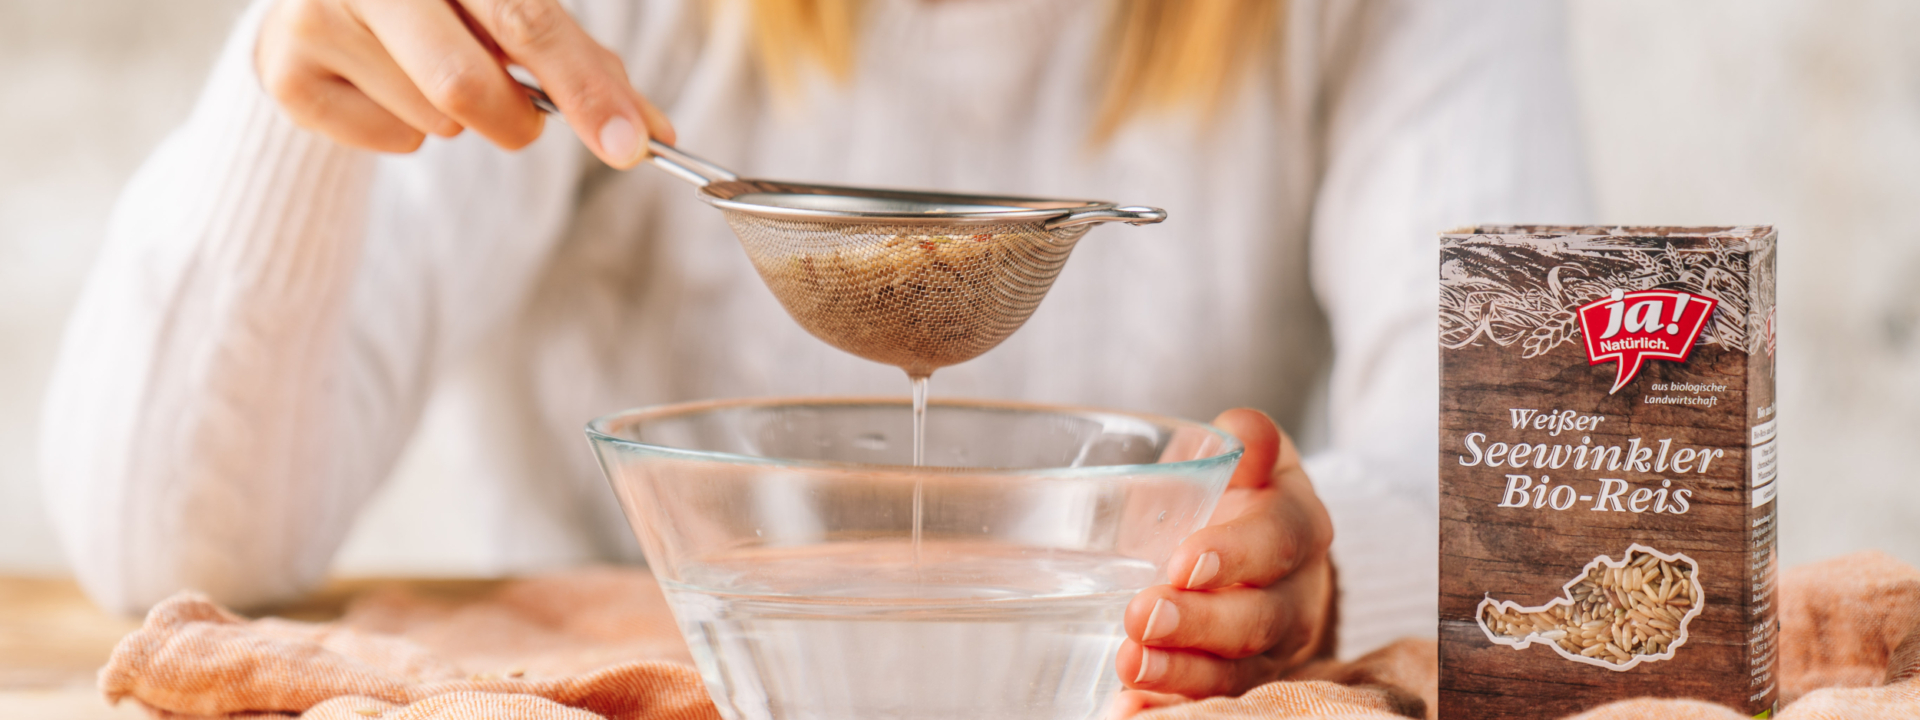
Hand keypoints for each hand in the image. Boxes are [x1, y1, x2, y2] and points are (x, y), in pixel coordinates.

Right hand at [256, 0, 674, 165]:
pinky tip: (385, 88)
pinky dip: (407, 134)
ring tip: (429, 72)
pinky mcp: (284, 68)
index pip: (527, 19)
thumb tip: (651, 129)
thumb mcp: (507, 9)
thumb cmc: (443, 5)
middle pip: (465, 84)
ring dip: (457, 119)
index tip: (633, 144)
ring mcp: (316, 12)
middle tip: (524, 121)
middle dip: (514, 120)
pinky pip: (388, 140)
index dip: (586, 87)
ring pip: (431, 117)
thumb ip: (580, 60)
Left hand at [1114, 408, 1336, 699]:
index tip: (1183, 561)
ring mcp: (1272, 648)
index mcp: (1299, 528)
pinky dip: (1169, 710)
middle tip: (1142, 616)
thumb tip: (1245, 432)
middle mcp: (1296, 595)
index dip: (1235, 553)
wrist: (1257, 549)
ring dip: (1181, 675)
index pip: (1276, 540)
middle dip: (1200, 623)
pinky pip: (1212, 702)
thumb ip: (1246, 442)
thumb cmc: (1239, 494)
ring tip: (1130, 665)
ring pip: (1237, 671)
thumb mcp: (1248, 458)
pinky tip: (1128, 710)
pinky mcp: (1240, 681)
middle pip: (1258, 618)